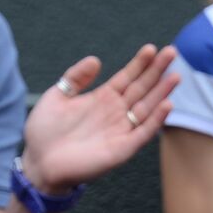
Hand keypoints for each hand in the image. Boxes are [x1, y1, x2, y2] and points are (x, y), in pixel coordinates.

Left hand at [19, 45, 178, 193]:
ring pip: (147, 108)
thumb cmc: (44, 133)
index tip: (152, 48)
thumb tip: (95, 60)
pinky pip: (142, 134)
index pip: (127, 77)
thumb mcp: (56, 97)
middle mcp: (115, 113)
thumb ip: (75, 78)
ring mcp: (120, 131)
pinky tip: (166, 105)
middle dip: (157, 71)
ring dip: (162, 93)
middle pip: (142, 89)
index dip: (140, 63)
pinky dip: (155, 121)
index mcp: (102, 99)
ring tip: (175, 76)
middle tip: (172, 52)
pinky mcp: (121, 150)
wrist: (38, 164)